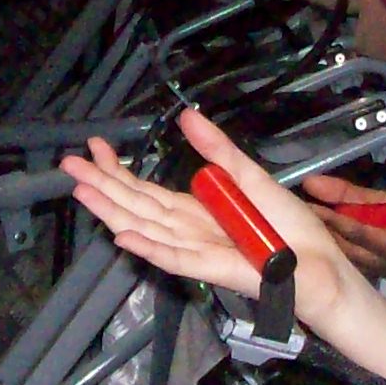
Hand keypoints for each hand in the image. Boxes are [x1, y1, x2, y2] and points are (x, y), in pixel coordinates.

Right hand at [60, 110, 366, 329]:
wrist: (316, 265)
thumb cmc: (289, 229)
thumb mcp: (248, 177)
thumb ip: (217, 150)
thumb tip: (187, 117)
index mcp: (196, 211)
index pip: (146, 190)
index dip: (118, 170)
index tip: (94, 148)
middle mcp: (187, 230)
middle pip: (135, 207)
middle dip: (102, 185)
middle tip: (69, 164)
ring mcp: (195, 250)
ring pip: (144, 229)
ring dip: (112, 211)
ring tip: (82, 191)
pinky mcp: (211, 267)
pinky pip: (174, 257)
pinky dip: (149, 247)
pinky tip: (122, 235)